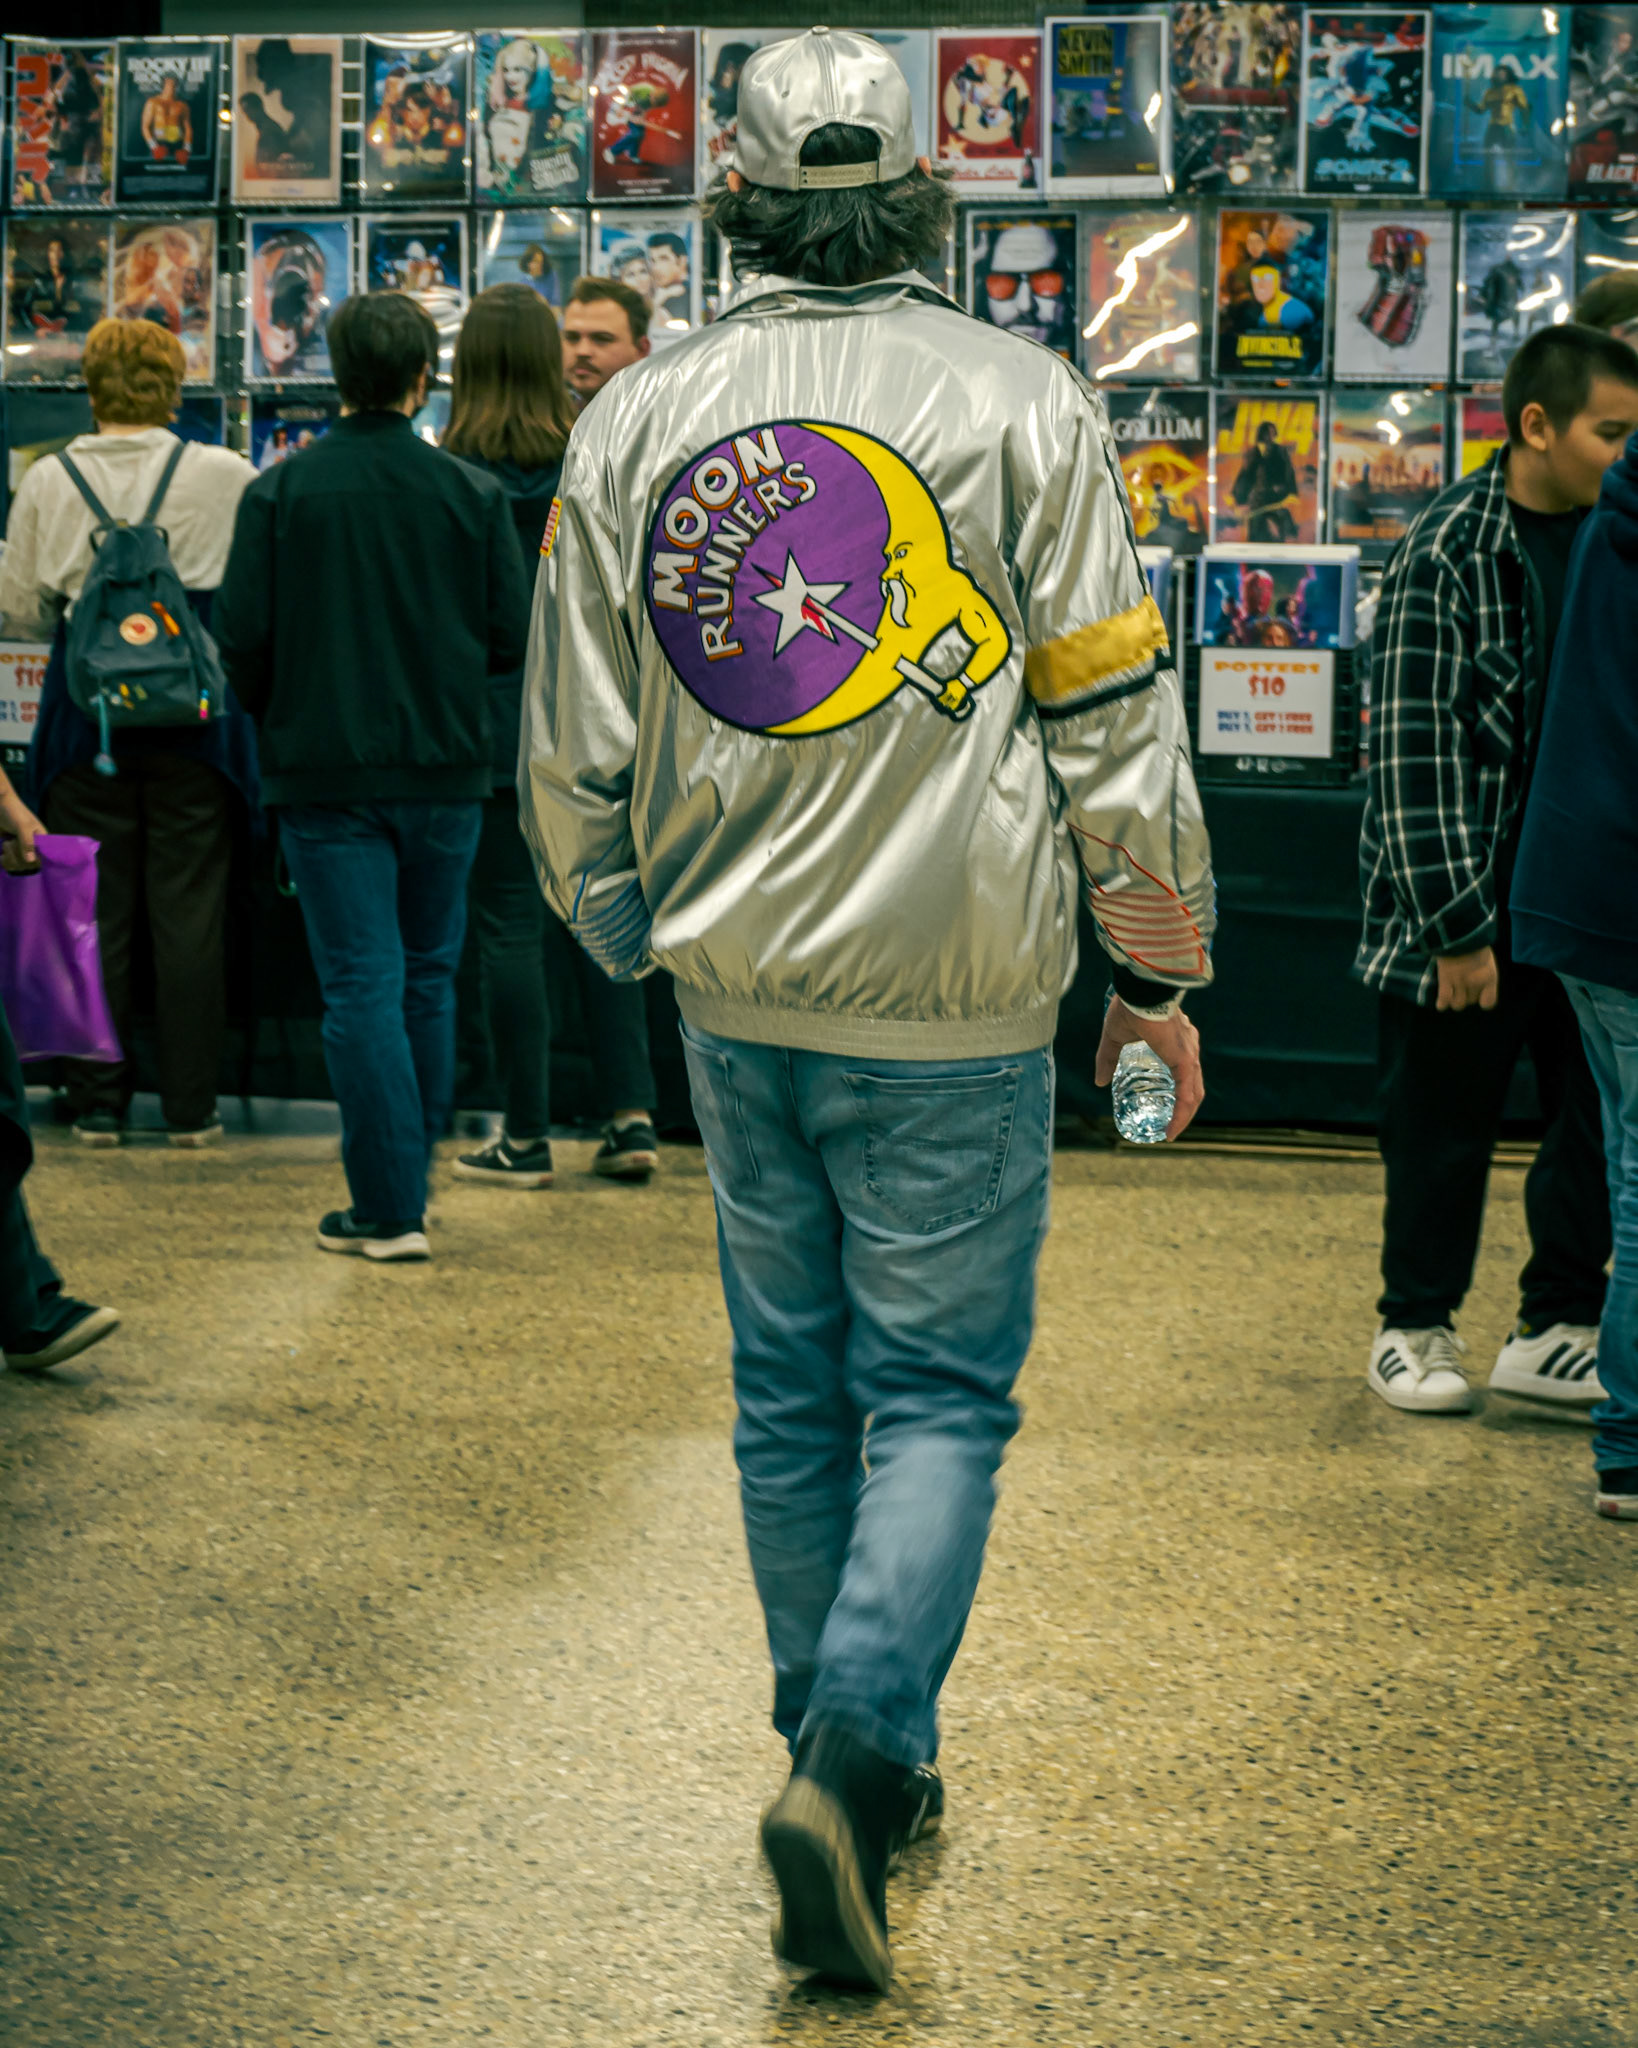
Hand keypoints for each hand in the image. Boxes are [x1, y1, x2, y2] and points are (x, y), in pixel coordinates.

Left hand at [0, 785, 43, 875]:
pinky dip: (5, 862)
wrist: (0, 805)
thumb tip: (31, 861)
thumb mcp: (23, 826)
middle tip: (12, 842)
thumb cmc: (14, 812)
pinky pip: (10, 865)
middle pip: (28, 866)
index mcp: (41, 842)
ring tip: (6, 844)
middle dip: (17, 856)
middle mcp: (33, 849)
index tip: (24, 856)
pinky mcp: (11, 852)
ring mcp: (21, 851)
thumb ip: (27, 843)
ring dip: (9, 858)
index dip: (34, 862)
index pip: (43, 861)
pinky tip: (2, 855)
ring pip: (18, 867)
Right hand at [1094, 995, 1204, 1140]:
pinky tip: (1171, 1131)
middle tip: (1169, 1125)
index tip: (1167, 1104)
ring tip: (1169, 1133)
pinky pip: (1187, 1095)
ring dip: (1183, 1117)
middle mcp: (1189, 1047)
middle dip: (1183, 1108)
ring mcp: (1190, 1054)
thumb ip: (1108, 1059)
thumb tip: (1099, 1081)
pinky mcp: (1185, 1061)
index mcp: (1177, 1039)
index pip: (1186, 1069)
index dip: (1180, 1088)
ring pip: (1193, 1094)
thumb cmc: (1129, 1006)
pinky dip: (1181, 1115)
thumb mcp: (1115, 1038)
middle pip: (1193, 1085)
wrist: (1139, 991)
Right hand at [1435, 946, 1498, 1012]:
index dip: (1482, 1001)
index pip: (1488, 1003)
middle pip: (1470, 1002)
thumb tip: (1475, 981)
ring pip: (1458, 1005)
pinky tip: (1441, 1002)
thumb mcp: (1485, 957)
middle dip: (1466, 996)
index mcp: (1490, 977)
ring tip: (1451, 993)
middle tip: (1461, 985)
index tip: (1478, 994)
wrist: (1460, 930)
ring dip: (1454, 1000)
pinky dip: (1442, 1004)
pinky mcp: (1445, 979)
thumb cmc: (1473, 941)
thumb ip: (1482, 972)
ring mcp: (1461, 982)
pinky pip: (1444, 1001)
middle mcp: (1477, 983)